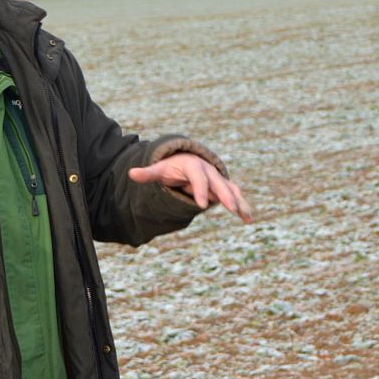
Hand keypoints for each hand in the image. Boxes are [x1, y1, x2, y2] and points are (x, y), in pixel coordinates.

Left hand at [128, 155, 251, 222]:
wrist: (186, 159)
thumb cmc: (171, 167)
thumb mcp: (159, 169)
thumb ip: (148, 173)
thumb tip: (131, 173)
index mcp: (193, 165)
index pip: (198, 177)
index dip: (201, 190)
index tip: (202, 205)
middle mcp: (209, 171)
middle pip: (218, 182)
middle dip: (225, 195)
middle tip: (230, 208)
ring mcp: (218, 178)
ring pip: (230, 189)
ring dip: (238, 201)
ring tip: (245, 216)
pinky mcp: (223, 186)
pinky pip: (234, 195)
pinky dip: (242, 205)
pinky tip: (248, 219)